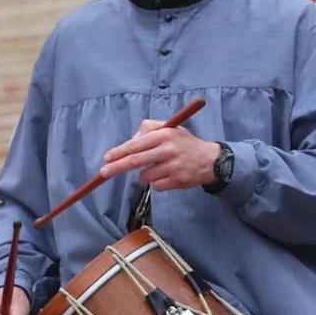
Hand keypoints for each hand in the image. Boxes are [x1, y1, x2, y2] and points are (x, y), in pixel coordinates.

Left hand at [99, 121, 221, 191]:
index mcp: (165, 135)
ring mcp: (174, 167)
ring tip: (157, 169)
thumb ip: (149, 129)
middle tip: (104, 172)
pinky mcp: (178, 181)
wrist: (211, 160)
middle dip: (116, 167)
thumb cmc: (185, 143)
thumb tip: (130, 142)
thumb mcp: (170, 128)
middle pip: (135, 161)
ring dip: (145, 175)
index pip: (136, 144)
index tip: (107, 158)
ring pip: (145, 176)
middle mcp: (169, 150)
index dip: (119, 152)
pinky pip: (156, 186)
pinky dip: (157, 182)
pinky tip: (168, 175)